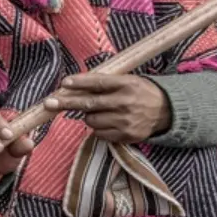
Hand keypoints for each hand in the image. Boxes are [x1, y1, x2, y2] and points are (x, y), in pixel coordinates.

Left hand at [44, 73, 170, 144]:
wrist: (167, 112)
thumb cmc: (141, 92)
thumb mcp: (128, 80)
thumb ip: (105, 82)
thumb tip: (73, 85)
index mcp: (127, 85)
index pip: (98, 83)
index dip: (80, 83)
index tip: (64, 83)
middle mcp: (125, 103)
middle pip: (89, 104)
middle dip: (67, 103)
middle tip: (49, 103)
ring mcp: (125, 122)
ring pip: (91, 121)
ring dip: (89, 116)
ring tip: (101, 111)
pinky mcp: (126, 136)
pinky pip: (99, 133)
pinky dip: (98, 128)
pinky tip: (108, 122)